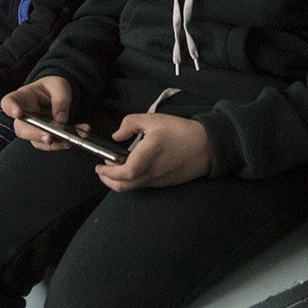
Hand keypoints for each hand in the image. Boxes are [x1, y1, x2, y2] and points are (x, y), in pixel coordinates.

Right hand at [2, 77, 75, 148]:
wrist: (58, 96)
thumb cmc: (52, 88)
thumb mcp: (59, 85)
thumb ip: (60, 99)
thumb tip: (60, 120)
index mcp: (23, 97)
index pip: (9, 102)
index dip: (10, 109)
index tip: (18, 114)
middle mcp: (24, 116)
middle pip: (22, 129)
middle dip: (35, 135)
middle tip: (48, 138)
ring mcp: (33, 129)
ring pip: (37, 142)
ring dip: (55, 144)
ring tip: (70, 140)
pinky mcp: (45, 137)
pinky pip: (53, 144)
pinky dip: (67, 141)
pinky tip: (82, 132)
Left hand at [95, 113, 211, 191]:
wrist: (207, 146)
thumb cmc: (181, 132)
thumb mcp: (154, 120)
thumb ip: (130, 124)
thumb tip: (116, 136)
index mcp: (147, 157)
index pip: (123, 173)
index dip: (108, 172)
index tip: (100, 165)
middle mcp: (152, 173)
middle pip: (124, 186)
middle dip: (108, 180)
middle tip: (101, 170)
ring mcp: (158, 181)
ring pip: (133, 187)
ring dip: (119, 181)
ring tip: (114, 168)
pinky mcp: (164, 183)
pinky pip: (143, 185)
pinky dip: (132, 180)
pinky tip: (132, 168)